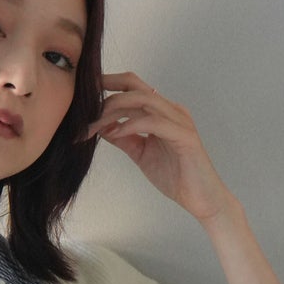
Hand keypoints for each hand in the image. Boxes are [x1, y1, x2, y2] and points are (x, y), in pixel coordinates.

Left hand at [82, 71, 236, 223]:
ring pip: (142, 100)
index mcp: (162, 112)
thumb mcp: (141, 153)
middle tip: (82, 108)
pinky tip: (115, 134)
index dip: (109, 84)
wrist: (201, 199)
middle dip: (106, 92)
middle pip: (135, 86)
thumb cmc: (176, 176)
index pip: (133, 87)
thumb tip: (102, 127)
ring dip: (113, 111)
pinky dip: (130, 125)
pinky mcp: (184, 135)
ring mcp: (179, 120)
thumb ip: (125, 138)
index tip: (83, 92)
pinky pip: (153, 122)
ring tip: (93, 125)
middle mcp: (171, 110)